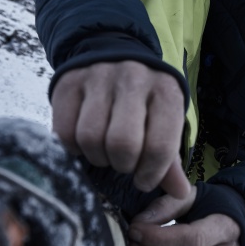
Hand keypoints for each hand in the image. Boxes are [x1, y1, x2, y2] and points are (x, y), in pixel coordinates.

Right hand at [51, 61, 189, 197]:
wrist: (112, 52)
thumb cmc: (145, 99)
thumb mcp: (165, 121)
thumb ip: (170, 159)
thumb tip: (180, 193)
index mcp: (165, 92)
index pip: (160, 146)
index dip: (151, 174)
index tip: (144, 180)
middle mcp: (133, 80)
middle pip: (122, 144)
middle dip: (122, 165)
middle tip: (124, 163)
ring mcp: (98, 78)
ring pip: (90, 138)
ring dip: (98, 158)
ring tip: (105, 152)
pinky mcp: (68, 82)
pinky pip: (64, 131)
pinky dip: (73, 149)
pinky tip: (85, 144)